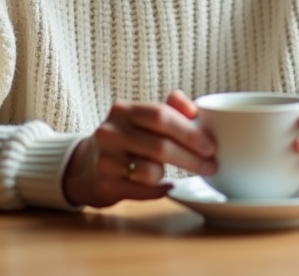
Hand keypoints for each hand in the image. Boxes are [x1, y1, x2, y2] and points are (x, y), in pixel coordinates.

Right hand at [62, 90, 216, 207]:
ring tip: (173, 173)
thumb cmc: (127, 138)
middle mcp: (110, 132)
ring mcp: (105, 159)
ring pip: (150, 170)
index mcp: (123, 110)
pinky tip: (167, 186)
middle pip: (159, 146)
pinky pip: (142, 191)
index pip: (161, 116)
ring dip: (170, 174)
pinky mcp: (105, 185)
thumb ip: (171, 108)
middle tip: (211, 166)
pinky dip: (159, 190)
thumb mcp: (143, 117)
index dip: (189, 132)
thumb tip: (194, 109)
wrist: (87, 165)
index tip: (211, 146)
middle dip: (191, 158)